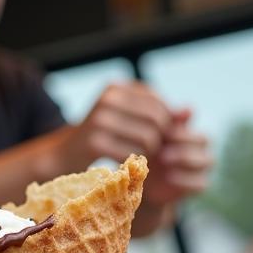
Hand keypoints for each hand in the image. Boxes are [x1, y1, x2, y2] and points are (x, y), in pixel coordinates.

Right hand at [54, 81, 170, 171]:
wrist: (63, 155)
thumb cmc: (101, 136)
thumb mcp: (127, 118)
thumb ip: (159, 113)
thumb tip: (190, 112)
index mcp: (117, 87)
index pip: (159, 104)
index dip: (165, 124)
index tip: (157, 138)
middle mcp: (108, 98)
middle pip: (157, 120)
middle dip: (160, 140)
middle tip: (153, 153)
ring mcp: (100, 119)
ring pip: (148, 138)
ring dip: (149, 154)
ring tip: (140, 158)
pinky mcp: (95, 142)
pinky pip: (132, 154)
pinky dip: (135, 163)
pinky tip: (128, 165)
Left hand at [139, 106, 212, 209]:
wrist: (140, 180)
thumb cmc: (147, 151)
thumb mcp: (154, 136)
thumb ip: (169, 122)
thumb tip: (190, 109)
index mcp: (191, 133)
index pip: (195, 125)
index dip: (182, 132)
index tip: (163, 134)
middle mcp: (200, 148)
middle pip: (204, 140)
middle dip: (183, 142)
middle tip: (162, 148)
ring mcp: (201, 167)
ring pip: (208, 160)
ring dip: (186, 159)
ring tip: (164, 159)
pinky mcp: (198, 185)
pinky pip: (201, 183)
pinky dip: (186, 180)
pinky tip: (169, 177)